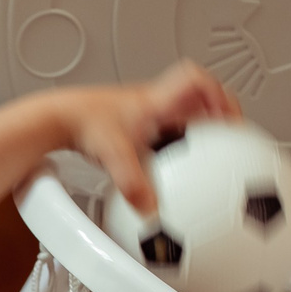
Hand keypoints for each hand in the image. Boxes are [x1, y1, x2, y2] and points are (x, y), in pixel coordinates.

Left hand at [22, 61, 240, 214]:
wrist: (59, 118)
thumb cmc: (84, 123)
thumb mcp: (114, 155)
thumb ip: (133, 184)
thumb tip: (150, 210)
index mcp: (157, 99)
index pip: (196, 81)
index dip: (219, 96)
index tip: (230, 123)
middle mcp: (157, 101)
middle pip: (202, 97)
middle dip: (221, 116)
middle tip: (231, 141)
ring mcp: (150, 110)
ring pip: (188, 113)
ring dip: (202, 130)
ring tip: (212, 155)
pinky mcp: (141, 122)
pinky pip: (172, 128)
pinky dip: (182, 144)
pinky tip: (179, 168)